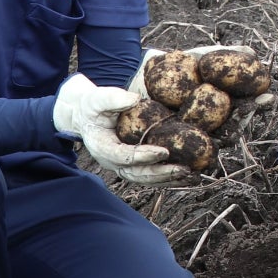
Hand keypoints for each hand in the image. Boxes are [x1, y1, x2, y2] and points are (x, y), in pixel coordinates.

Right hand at [55, 73, 184, 186]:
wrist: (87, 117)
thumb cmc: (93, 106)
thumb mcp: (98, 99)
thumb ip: (114, 99)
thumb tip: (135, 99)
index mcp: (102, 146)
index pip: (124, 156)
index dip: (143, 156)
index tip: (164, 151)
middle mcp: (111, 161)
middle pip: (137, 174)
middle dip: (161, 173)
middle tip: (183, 169)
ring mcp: (121, 166)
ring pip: (144, 179)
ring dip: (167, 179)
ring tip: (189, 175)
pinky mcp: (131, 166)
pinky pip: (148, 176)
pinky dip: (166, 178)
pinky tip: (185, 176)